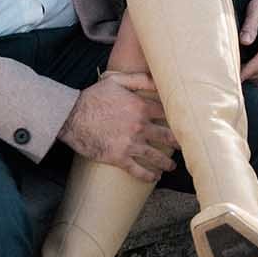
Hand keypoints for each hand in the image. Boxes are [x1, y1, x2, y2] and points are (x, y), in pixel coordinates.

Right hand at [58, 71, 176, 180]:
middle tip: (185, 147)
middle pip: (168, 137)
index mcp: (141, 107)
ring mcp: (130, 144)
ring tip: (171, 166)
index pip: (168, 114)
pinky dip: (149, 175)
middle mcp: (139, 126)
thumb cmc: (93, 97)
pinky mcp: (119, 158)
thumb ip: (140, 80)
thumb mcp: (116, 80)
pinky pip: (138, 170)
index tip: (184, 124)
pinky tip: (154, 176)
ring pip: (156, 157)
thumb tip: (159, 80)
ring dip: (166, 163)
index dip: (177, 119)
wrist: (71, 117)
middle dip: (178, 143)